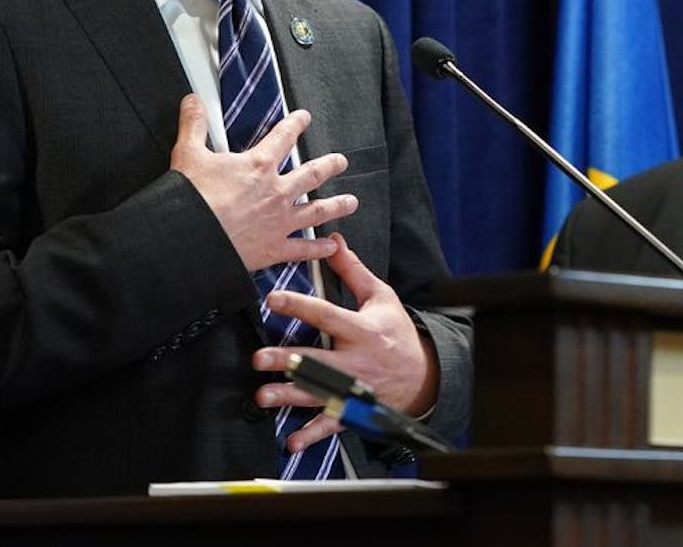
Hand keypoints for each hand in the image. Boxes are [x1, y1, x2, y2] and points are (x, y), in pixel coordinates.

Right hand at [169, 94, 357, 271]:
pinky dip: (319, 249)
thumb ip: (194, 125)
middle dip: (330, 166)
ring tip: (351, 202)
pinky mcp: (274, 248)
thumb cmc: (189, 198)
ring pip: (317, 210)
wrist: (189, 238)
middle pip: (312, 174)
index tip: (304, 118)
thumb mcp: (188, 153)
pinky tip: (331, 246)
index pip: (283, 137)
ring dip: (337, 205)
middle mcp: (276, 191)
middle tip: (341, 162)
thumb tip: (192, 101)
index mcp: (258, 166)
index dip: (295, 124)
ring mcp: (279, 221)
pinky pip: (303, 249)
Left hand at [250, 234, 440, 454]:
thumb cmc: (396, 332)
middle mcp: (356, 360)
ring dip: (290, 396)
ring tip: (264, 395)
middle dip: (289, 360)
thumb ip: (353, 271)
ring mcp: (353, 388)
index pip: (327, 315)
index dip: (300, 306)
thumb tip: (333, 242)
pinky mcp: (352, 409)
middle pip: (318, 359)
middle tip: (260, 358)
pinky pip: (330, 424)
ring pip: (318, 392)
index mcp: (363, 329)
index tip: (273, 299)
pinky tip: (291, 440)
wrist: (422, 375)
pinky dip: (311, 434)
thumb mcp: (381, 297)